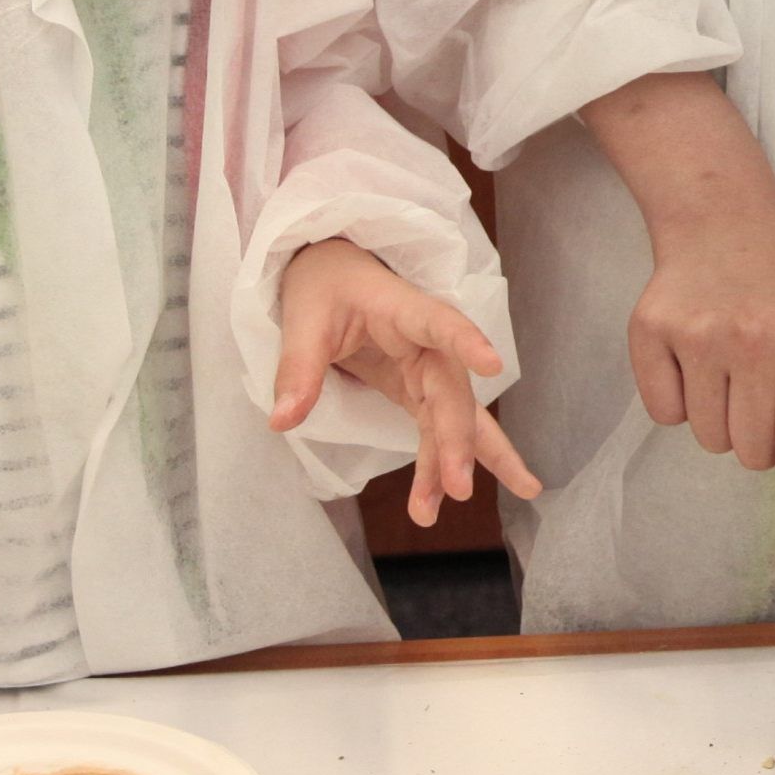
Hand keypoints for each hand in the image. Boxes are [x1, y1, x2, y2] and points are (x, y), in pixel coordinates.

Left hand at [271, 238, 540, 526]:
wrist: (331, 274)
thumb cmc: (324, 285)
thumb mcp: (304, 319)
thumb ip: (298, 369)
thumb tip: (283, 421)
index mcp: (403, 310)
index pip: (440, 323)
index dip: (466, 341)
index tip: (491, 363)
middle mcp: (426, 343)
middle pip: (453, 390)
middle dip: (459, 439)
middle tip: (458, 487)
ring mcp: (425, 370)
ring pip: (457, 417)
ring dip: (458, 460)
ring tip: (457, 501)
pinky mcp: (416, 391)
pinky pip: (433, 430)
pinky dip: (435, 465)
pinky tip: (438, 500)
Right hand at [585, 70, 774, 536]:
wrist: (723, 221)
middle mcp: (754, 340)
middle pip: (752, 453)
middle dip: (762, 440)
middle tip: (763, 390)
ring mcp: (698, 336)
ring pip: (709, 440)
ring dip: (723, 420)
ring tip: (730, 368)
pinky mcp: (649, 332)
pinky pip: (664, 415)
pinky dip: (679, 401)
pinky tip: (694, 358)